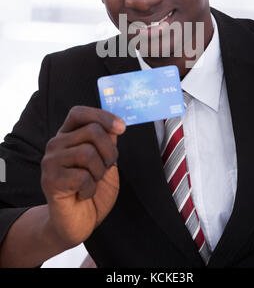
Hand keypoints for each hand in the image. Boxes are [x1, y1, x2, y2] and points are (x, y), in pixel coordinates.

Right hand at [41, 105, 125, 247]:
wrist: (78, 223)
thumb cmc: (93, 191)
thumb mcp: (106, 161)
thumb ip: (107, 141)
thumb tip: (114, 124)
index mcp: (68, 136)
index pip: (79, 113)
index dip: (102, 116)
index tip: (121, 128)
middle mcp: (56, 144)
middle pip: (93, 131)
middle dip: (110, 152)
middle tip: (106, 169)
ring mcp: (50, 161)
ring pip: (89, 153)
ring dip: (100, 172)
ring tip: (92, 182)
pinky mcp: (50, 180)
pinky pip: (83, 177)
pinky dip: (90, 189)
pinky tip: (82, 194)